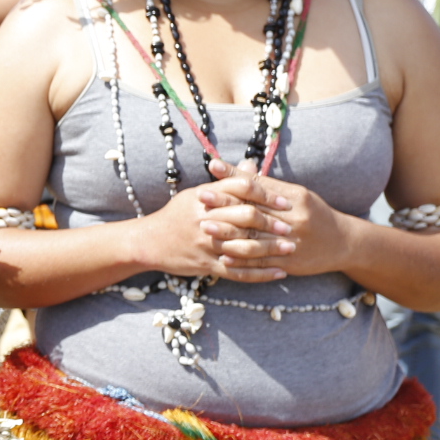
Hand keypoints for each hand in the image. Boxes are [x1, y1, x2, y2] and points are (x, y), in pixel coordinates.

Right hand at [131, 167, 291, 281]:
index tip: (285, 202)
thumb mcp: (196, 194)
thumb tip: (252, 165)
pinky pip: (238, 272)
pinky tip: (278, 273)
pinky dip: (260, 274)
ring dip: (271, 249)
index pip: (240, 189)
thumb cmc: (176, 216)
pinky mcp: (206, 264)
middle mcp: (205, 219)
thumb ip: (226, 182)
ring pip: (245, 246)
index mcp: (204, 198)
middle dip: (271, 222)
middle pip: (245, 217)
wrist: (148, 242)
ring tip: (291, 249)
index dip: (265, 195)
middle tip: (291, 226)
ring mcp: (206, 243)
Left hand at [208, 160, 350, 277]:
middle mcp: (294, 219)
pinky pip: (261, 263)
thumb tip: (241, 164)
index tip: (212, 170)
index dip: (234, 179)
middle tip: (200, 200)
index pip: (260, 187)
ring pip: (254, 239)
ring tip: (204, 228)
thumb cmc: (313, 213)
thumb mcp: (295, 194)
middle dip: (225, 205)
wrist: (344, 242)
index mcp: (294, 199)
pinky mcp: (290, 263)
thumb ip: (267, 184)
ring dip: (227, 233)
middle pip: (254, 211)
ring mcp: (291, 243)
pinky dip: (241, 261)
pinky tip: (222, 256)